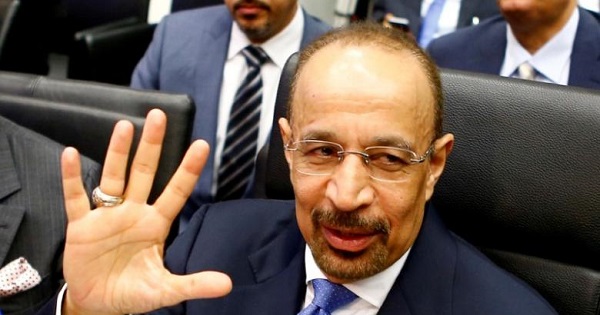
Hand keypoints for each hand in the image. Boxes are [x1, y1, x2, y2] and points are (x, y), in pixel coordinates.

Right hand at [60, 109, 231, 314]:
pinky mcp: (81, 226)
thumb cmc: (132, 292)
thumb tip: (227, 284)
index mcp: (155, 224)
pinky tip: (69, 155)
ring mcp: (106, 217)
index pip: (176, 191)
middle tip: (158, 116)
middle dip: (151, 146)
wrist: (97, 305)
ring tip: (124, 127)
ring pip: (113, 177)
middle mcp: (132, 213)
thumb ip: (193, 284)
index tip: (202, 144)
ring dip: (117, 153)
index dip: (188, 169)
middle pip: (144, 172)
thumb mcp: (165, 290)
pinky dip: (72, 178)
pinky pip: (75, 198)